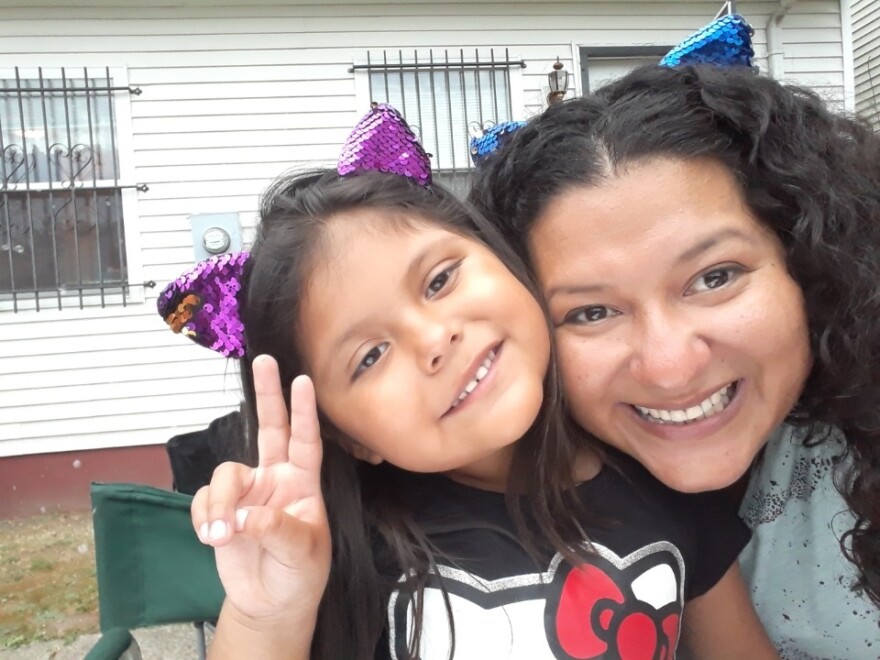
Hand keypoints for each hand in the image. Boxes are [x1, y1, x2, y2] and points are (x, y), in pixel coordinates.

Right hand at [191, 355, 330, 623]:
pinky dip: (205, 518)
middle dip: (266, 394)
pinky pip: (205, 500)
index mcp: (304, 483)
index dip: (304, 412)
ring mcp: (247, 492)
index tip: (303, 380)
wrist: (272, 602)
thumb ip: (279, 532)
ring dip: (220, 504)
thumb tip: (247, 517)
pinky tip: (213, 540)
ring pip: (226, 475)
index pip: (306, 441)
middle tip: (264, 360)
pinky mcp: (222, 509)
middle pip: (269, 428)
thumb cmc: (300, 573)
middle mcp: (276, 479)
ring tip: (222, 537)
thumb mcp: (303, 554)